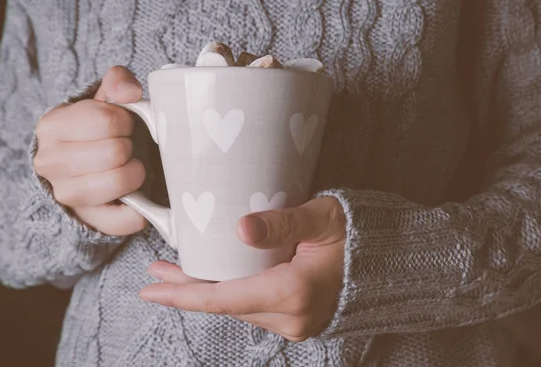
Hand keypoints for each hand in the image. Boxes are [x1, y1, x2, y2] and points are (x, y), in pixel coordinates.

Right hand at [34, 66, 147, 235]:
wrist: (84, 165)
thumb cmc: (98, 130)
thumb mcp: (105, 99)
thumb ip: (118, 82)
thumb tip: (129, 91)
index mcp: (52, 127)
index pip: (106, 120)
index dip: (125, 121)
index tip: (122, 125)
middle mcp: (50, 163)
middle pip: (115, 152)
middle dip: (130, 147)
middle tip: (126, 148)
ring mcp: (66, 195)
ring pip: (119, 182)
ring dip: (135, 173)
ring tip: (129, 167)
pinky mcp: (88, 220)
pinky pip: (122, 220)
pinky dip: (139, 212)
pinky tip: (139, 201)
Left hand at [139, 196, 345, 341]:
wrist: (391, 260)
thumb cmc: (359, 234)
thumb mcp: (321, 218)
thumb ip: (282, 222)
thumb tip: (241, 228)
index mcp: (292, 292)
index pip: (223, 299)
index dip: (182, 295)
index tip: (150, 291)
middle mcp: (291, 317)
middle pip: (225, 304)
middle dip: (189, 289)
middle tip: (157, 273)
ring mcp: (295, 323)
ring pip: (238, 307)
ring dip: (209, 290)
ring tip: (180, 271)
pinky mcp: (298, 320)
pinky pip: (254, 308)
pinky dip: (231, 293)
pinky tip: (218, 278)